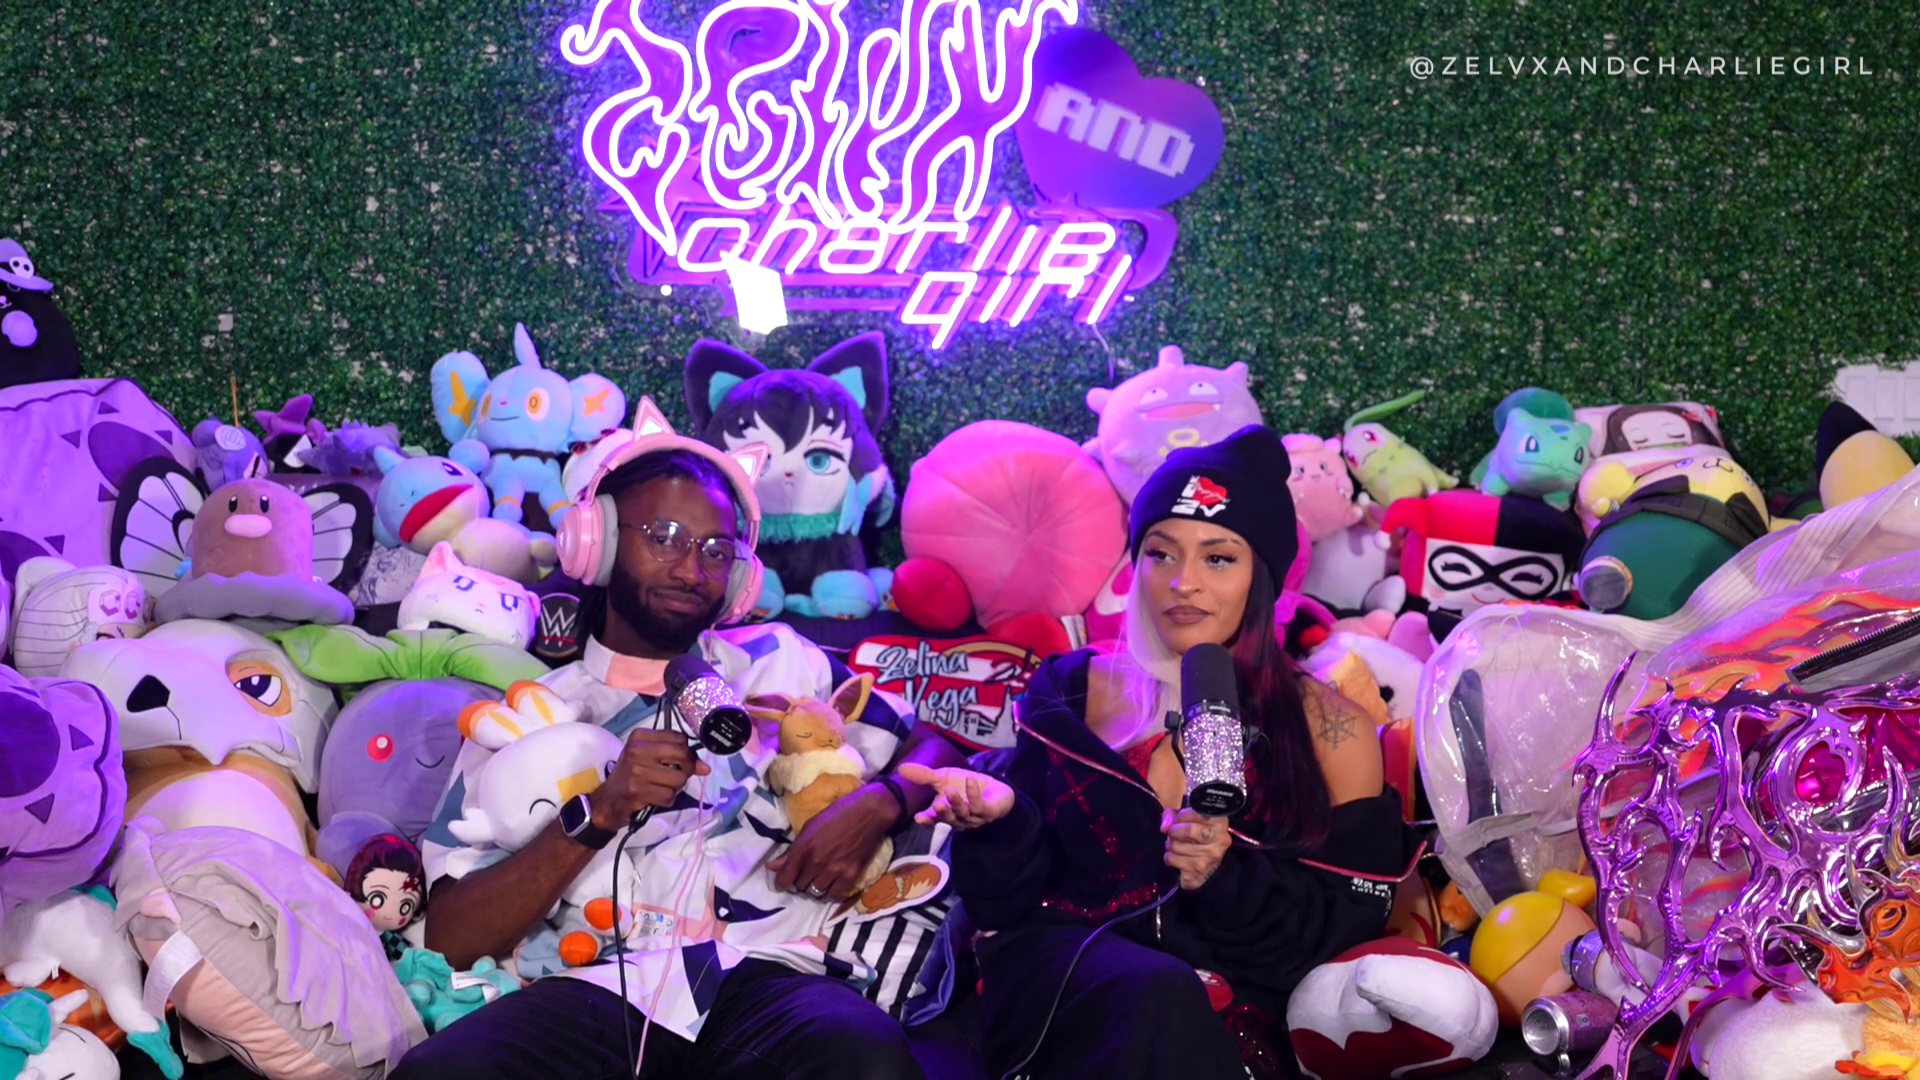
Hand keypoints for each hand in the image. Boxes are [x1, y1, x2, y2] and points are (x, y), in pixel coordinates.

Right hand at [588, 729, 710, 830]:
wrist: (607, 800)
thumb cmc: (631, 775)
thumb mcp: (650, 759)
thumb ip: (678, 758)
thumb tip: (706, 768)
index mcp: (640, 737)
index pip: (680, 738)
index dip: (688, 753)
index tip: (683, 762)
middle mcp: (637, 751)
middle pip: (682, 755)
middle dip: (686, 770)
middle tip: (677, 777)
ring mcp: (636, 771)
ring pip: (679, 779)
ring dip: (676, 788)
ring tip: (662, 788)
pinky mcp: (637, 791)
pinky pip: (669, 796)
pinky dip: (667, 800)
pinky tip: (656, 797)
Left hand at [767, 786, 896, 900]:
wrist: (869, 813)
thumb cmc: (837, 814)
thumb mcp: (810, 827)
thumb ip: (791, 851)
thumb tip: (771, 867)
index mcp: (804, 846)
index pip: (785, 877)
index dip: (781, 883)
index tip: (782, 883)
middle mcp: (817, 861)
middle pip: (800, 886)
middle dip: (799, 882)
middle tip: (805, 874)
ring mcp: (835, 870)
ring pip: (815, 893)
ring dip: (814, 888)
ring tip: (818, 879)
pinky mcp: (851, 876)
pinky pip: (834, 896)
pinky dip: (829, 893)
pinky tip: (830, 884)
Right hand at [898, 763, 1013, 829]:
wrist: (994, 789)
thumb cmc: (964, 786)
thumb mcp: (943, 778)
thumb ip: (923, 776)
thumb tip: (900, 769)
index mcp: (945, 812)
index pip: (934, 819)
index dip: (927, 820)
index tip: (918, 818)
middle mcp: (959, 818)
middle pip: (949, 818)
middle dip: (943, 813)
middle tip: (937, 804)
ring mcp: (974, 817)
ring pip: (964, 813)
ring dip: (957, 803)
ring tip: (949, 790)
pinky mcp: (989, 811)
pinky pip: (981, 806)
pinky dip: (974, 794)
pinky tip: (970, 781)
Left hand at [1163, 808, 1229, 890]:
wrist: (1209, 870)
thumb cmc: (1197, 839)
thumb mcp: (1187, 820)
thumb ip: (1173, 816)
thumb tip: (1165, 826)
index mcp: (1220, 822)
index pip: (1192, 813)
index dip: (1180, 816)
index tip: (1179, 821)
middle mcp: (1219, 839)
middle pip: (1187, 830)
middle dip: (1175, 831)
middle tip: (1175, 834)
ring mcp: (1210, 856)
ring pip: (1176, 845)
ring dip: (1171, 846)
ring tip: (1178, 847)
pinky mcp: (1198, 870)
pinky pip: (1172, 859)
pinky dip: (1170, 858)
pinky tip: (1178, 858)